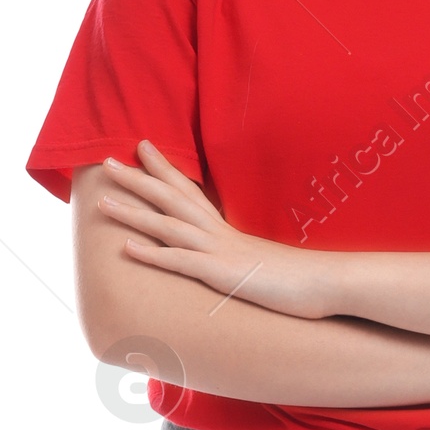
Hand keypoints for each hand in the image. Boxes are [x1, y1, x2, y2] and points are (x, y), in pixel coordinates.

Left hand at [97, 141, 332, 317]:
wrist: (327, 283)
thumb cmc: (300, 277)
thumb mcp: (264, 261)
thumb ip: (243, 255)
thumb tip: (236, 257)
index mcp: (227, 229)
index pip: (190, 191)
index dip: (164, 168)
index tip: (141, 146)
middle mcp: (219, 234)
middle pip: (171, 199)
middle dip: (137, 179)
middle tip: (105, 162)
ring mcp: (219, 252)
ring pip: (167, 226)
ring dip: (133, 212)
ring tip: (101, 201)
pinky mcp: (222, 274)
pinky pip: (181, 262)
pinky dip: (152, 253)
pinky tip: (126, 247)